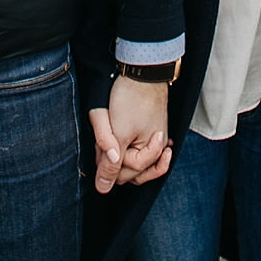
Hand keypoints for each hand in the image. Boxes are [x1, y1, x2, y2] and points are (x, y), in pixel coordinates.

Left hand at [88, 75, 171, 193]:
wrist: (142, 71)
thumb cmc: (131, 100)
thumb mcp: (118, 134)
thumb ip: (111, 163)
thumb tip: (103, 189)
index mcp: (152, 152)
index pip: (125, 173)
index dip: (109, 160)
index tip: (102, 142)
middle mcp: (158, 149)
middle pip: (130, 168)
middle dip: (114, 155)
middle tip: (107, 135)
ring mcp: (156, 139)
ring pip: (131, 157)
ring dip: (118, 148)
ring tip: (112, 129)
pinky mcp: (151, 129)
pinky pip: (136, 145)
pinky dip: (124, 141)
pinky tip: (117, 132)